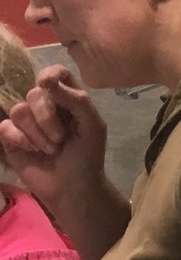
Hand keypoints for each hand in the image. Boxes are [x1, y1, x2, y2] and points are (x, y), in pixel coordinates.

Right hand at [1, 67, 109, 206]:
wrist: (73, 186)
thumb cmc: (87, 154)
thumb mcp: (92, 125)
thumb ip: (77, 100)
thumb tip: (47, 83)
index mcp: (68, 98)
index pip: (57, 73)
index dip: (50, 74)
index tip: (46, 83)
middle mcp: (45, 106)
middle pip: (35, 94)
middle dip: (48, 118)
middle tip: (61, 139)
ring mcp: (27, 122)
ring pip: (19, 110)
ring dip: (37, 133)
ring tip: (50, 149)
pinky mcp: (11, 138)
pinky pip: (5, 127)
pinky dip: (21, 139)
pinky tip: (33, 151)